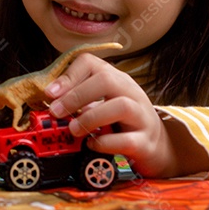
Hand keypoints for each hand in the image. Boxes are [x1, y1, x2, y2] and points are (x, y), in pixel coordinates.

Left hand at [45, 54, 207, 177]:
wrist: (158, 146)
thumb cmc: (123, 122)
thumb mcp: (102, 103)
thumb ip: (81, 99)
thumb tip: (50, 102)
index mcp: (116, 79)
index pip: (91, 63)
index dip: (68, 76)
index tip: (50, 93)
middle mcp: (131, 92)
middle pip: (106, 80)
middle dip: (75, 95)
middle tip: (56, 112)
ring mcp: (142, 116)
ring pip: (120, 106)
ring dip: (90, 117)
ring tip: (74, 129)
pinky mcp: (145, 142)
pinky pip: (126, 140)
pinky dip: (105, 143)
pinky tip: (92, 144)